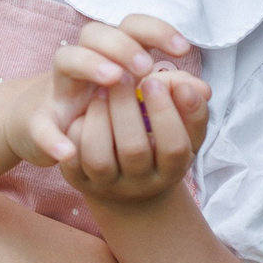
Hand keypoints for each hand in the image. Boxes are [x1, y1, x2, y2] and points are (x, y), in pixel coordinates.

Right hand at [14, 17, 201, 168]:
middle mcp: (83, 63)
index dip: (157, 30)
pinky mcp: (39, 121)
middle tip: (146, 67)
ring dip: (91, 65)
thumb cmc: (103, 112)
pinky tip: (69, 153)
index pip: (132, 25)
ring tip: (115, 79)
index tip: (183, 49)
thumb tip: (203, 92)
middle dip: (124, 45)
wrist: (45, 131)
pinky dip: (52, 139)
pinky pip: (41, 126)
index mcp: (111, 55)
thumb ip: (169, 93)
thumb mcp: (140, 103)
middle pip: (96, 32)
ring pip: (65, 59)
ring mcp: (59, 89)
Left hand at [60, 66, 207, 203]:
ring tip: (102, 91)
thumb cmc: (161, 141)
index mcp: (172, 170)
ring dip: (100, 118)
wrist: (129, 179)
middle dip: (126, 107)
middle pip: (134, 150)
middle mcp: (141, 185)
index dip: (164, 113)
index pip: (174, 147)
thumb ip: (189, 103)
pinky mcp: (80, 182)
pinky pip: (73, 160)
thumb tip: (186, 86)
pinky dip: (76, 132)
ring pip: (99, 159)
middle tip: (121, 76)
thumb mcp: (183, 127)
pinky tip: (85, 112)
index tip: (153, 80)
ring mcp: (108, 186)